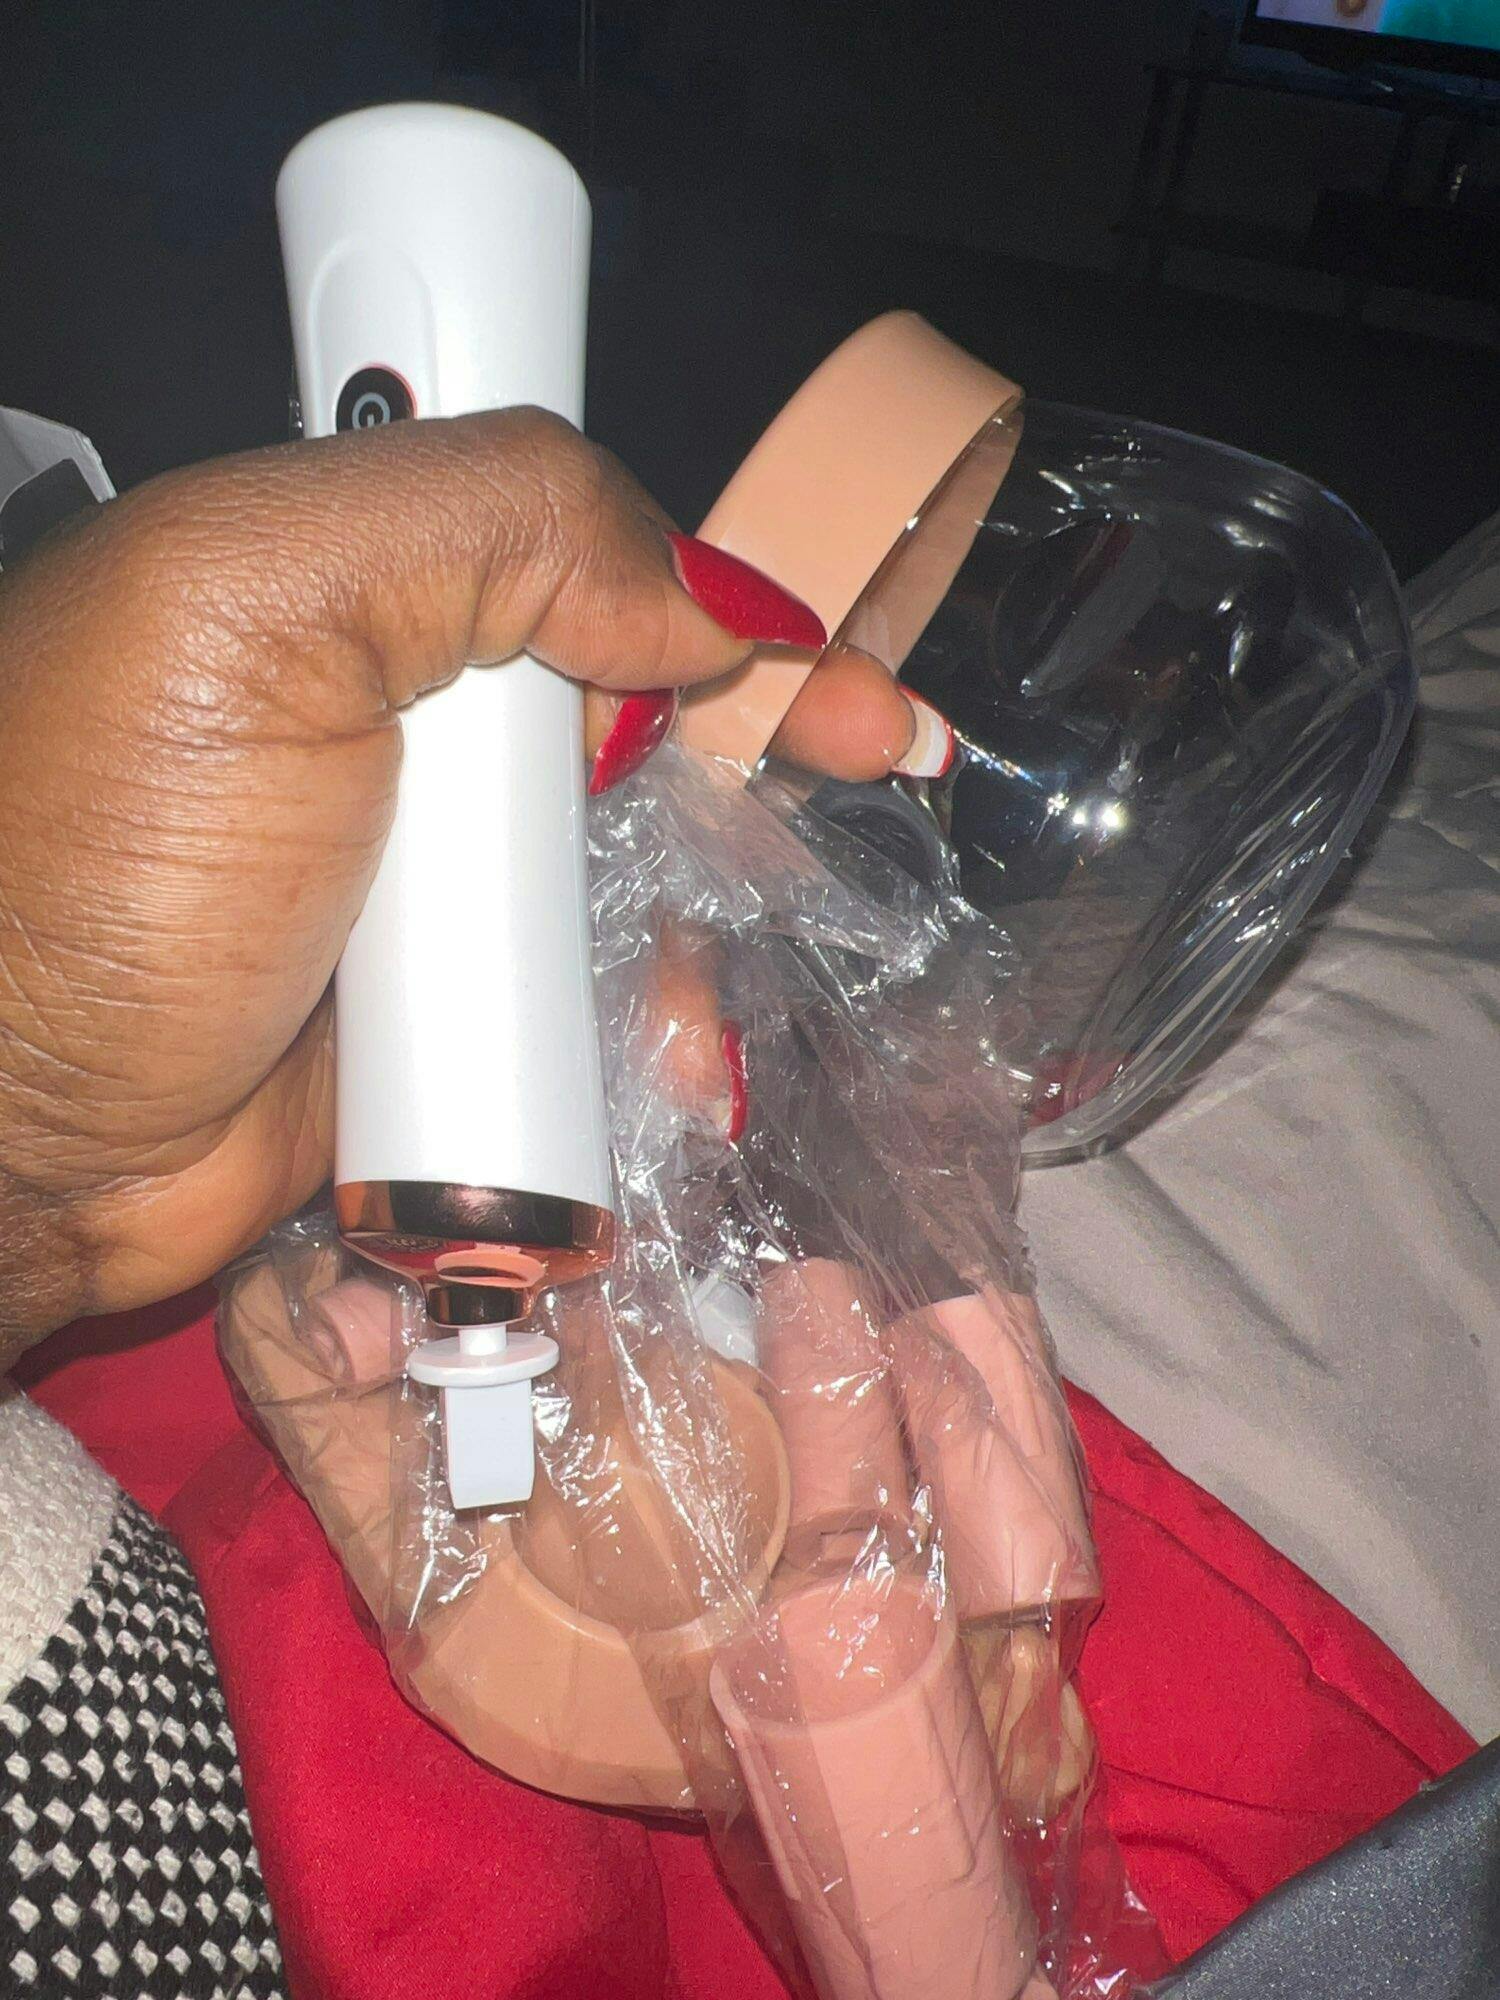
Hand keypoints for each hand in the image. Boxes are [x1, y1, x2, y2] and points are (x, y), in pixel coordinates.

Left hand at [0, 410, 928, 1359]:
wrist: (19, 1142)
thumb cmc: (89, 864)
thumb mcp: (246, 608)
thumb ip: (481, 522)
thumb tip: (701, 600)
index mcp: (359, 577)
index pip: (586, 534)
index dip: (719, 572)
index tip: (823, 647)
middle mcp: (412, 714)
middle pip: (650, 698)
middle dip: (776, 730)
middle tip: (880, 763)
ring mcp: (441, 879)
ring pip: (652, 861)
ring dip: (724, 907)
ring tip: (712, 980)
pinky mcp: (458, 1015)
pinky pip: (608, 998)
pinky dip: (664, 1025)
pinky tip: (673, 1058)